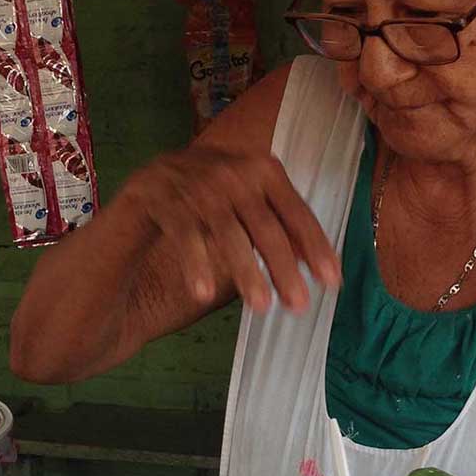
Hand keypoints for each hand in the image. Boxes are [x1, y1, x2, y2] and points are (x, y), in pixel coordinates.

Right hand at [119, 146, 341, 312]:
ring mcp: (193, 180)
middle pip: (264, 224)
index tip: (332, 283)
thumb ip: (277, 229)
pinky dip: (195, 264)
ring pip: (227, 231)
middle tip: (298, 305)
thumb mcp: (246, 213)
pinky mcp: (159, 195)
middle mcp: (230, 168)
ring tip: (260, 307)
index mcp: (260, 168)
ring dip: (247, 271)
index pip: (296, 211)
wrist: (143, 189)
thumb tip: (315, 260)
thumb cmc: (206, 208)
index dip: (315, 247)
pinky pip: (183, 234)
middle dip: (284, 267)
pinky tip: (203, 293)